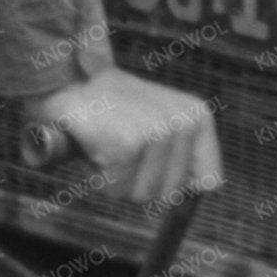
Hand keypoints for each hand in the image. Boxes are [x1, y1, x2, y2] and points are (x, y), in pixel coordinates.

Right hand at [21, 69, 221, 211]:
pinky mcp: (130, 144)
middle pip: (171, 194)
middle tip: (122, 148)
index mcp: (197, 116)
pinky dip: (100, 176)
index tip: (150, 164)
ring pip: (143, 195)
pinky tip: (96, 146)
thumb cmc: (110, 109)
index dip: (177, 184)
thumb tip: (202, 189)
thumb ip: (182, 156)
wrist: (67, 81)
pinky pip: (117, 188)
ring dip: (118, 180)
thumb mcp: (159, 125)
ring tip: (109, 144)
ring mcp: (159, 132)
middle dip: (141, 182)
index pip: (209, 181)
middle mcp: (184, 122)